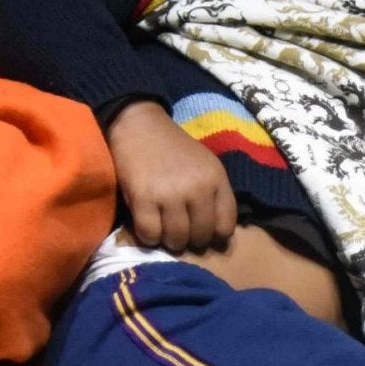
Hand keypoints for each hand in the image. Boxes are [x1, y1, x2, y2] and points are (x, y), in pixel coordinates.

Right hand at [106, 100, 236, 250]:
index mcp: (216, 179)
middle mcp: (198, 188)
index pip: (225, 228)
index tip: (200, 230)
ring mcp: (170, 194)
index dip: (213, 235)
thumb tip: (216, 235)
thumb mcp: (205, 166)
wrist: (139, 125)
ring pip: (176, 240)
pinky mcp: (143, 198)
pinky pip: (150, 235)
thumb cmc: (173, 149)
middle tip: (178, 229)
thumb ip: (214, 195)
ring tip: (162, 227)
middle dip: (189, 239)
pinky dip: (148, 236)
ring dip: (168, 240)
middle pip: (200, 237)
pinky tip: (147, 223)